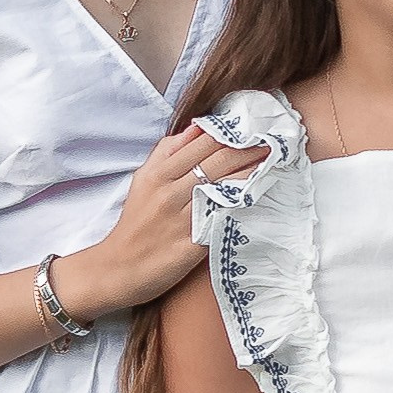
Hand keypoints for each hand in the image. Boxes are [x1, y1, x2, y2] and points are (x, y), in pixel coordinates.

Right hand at [66, 125, 265, 315]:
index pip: (201, 143)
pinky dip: (240, 205)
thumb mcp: (143, 179)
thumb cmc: (135, 223)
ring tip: (275, 158)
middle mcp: (170, 191)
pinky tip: (260, 195)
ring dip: (251, 171)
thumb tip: (197, 127)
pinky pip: (221, 218)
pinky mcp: (191, 243)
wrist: (118, 269)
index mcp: (159, 172)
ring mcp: (181, 217)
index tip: (254, 123)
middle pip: (216, 160)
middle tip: (275, 137)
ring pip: (222, 185)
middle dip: (248, 147)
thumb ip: (167, 152)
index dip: (230, 131)